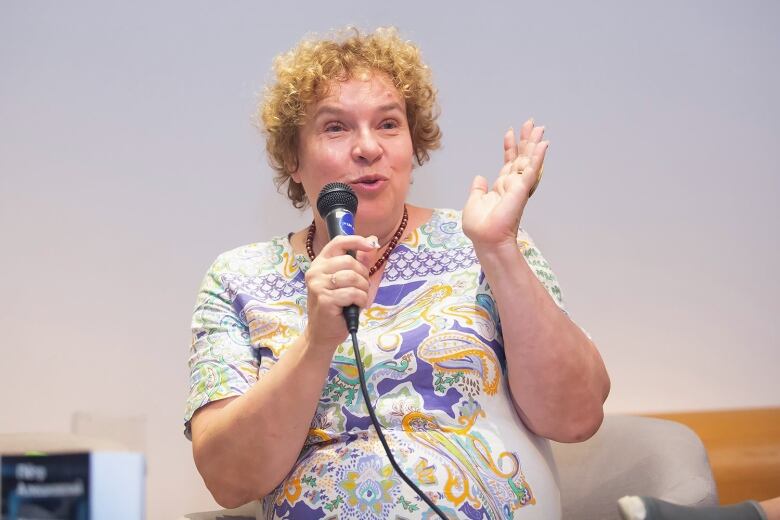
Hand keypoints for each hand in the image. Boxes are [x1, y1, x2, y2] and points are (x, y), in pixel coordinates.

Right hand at [303, 235, 377, 350]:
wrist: (322, 333)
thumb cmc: (336, 307)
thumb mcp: (347, 282)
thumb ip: (358, 263)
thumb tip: (372, 243)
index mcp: (320, 263)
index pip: (338, 242)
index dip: (356, 240)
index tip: (371, 245)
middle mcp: (316, 271)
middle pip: (350, 261)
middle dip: (363, 276)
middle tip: (362, 289)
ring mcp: (318, 285)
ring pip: (352, 277)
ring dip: (363, 289)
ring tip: (359, 299)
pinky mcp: (324, 299)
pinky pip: (353, 293)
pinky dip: (361, 300)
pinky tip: (356, 306)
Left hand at [463, 119, 547, 249]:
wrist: (485, 239)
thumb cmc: (480, 227)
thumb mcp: (474, 203)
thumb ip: (478, 190)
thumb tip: (479, 178)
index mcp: (501, 188)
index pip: (508, 163)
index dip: (509, 147)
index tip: (510, 132)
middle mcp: (512, 185)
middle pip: (521, 158)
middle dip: (526, 140)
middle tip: (531, 123)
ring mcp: (518, 187)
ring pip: (529, 160)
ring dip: (534, 144)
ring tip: (539, 128)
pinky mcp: (522, 190)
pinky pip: (532, 171)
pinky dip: (538, 157)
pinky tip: (543, 145)